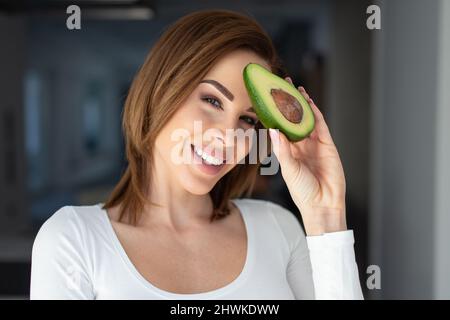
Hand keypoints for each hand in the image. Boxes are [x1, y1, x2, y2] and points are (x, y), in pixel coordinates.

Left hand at [268, 77, 346, 235]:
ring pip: (306, 119)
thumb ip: (283, 150)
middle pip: (293, 119)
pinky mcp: (327, 144)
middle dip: (287, 103)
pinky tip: (308, 101)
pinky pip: (320, 125)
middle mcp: (300, 145)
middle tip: (280, 85)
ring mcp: (314, 144)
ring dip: (301, 104)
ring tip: (294, 88)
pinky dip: (315, 112)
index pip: (279, 128)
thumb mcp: (289, 169)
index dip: (274, 113)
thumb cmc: (303, 191)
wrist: (323, 204)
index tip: (267, 100)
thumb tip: (273, 130)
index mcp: (287, 151)